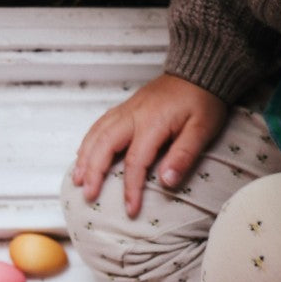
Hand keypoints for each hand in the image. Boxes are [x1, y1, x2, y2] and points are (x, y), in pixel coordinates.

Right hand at [70, 73, 228, 218]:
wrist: (198, 72)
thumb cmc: (203, 101)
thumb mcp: (202, 129)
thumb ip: (184, 155)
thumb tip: (166, 182)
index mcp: (152, 123)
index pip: (136, 161)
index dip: (131, 188)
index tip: (131, 209)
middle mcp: (133, 115)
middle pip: (104, 145)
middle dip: (93, 172)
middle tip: (88, 195)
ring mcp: (126, 110)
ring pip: (97, 134)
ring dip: (84, 157)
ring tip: (77, 180)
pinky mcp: (125, 108)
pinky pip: (99, 125)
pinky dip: (87, 142)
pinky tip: (83, 155)